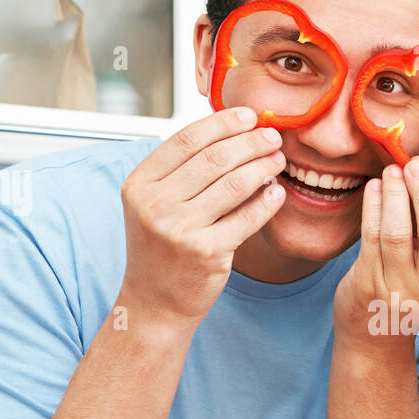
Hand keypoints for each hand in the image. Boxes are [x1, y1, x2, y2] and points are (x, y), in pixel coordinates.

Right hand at [119, 107, 286, 326]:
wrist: (154, 302)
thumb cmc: (159, 249)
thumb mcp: (153, 204)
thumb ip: (180, 171)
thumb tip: (227, 131)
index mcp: (140, 185)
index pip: (187, 140)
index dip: (222, 123)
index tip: (248, 115)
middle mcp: (155, 205)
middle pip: (214, 158)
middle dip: (250, 142)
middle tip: (272, 136)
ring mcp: (180, 230)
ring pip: (235, 184)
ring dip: (263, 166)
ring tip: (278, 160)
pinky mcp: (207, 252)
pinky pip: (248, 218)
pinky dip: (267, 202)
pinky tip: (278, 193)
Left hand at [333, 155, 418, 352]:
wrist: (374, 338)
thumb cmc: (405, 293)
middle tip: (416, 164)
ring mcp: (399, 291)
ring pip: (399, 234)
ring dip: (395, 195)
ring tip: (392, 172)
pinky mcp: (368, 287)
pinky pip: (370, 239)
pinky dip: (372, 208)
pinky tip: (374, 189)